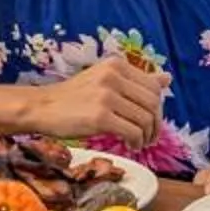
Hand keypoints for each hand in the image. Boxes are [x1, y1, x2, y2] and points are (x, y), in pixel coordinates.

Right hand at [33, 56, 163, 146]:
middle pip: (153, 103)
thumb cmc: (73, 97)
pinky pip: (132, 132)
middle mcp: (113, 76)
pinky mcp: (100, 116)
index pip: (154, 87)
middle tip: (149, 137)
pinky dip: (136, 142)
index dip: (158, 108)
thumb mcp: (105, 80)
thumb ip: (136, 80)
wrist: (42, 107)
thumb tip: (167, 78)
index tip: (150, 121)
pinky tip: (131, 146)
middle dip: (156, 124)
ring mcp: (106, 96)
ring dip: (147, 136)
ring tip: (139, 143)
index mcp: (116, 65)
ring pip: (145, 119)